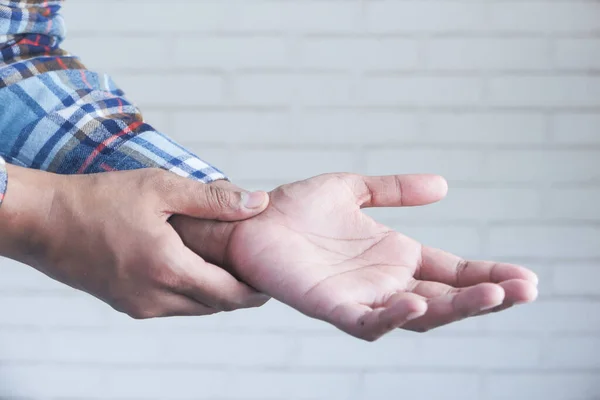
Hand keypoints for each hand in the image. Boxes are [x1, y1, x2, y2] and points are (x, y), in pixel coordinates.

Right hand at [0, 165, 269, 317]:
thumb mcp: (160, 188)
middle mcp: (155, 297)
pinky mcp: (127, 305)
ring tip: (230, 266)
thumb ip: (213, 199)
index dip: (255, 290)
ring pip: (195, 308)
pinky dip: (191, 292)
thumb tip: (258, 203)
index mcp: (168, 269)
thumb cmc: (100, 199)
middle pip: (215, 305)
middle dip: (239, 292)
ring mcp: (140, 305)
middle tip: (257, 271)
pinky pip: (172, 306)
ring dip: (216, 292)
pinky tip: (195, 268)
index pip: (230, 294)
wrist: (43, 222)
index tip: (271, 277)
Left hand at [171, 173, 537, 340]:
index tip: (526, 276)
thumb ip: (395, 189)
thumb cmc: (296, 208)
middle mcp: (384, 281)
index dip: (488, 273)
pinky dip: (392, 317)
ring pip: (417, 314)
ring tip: (493, 296)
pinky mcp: (331, 306)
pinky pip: (367, 321)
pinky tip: (416, 302)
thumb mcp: (354, 188)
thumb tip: (444, 186)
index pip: (453, 269)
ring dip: (455, 308)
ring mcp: (361, 297)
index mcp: (394, 255)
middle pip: (446, 297)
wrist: (250, 221)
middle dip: (486, 296)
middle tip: (525, 290)